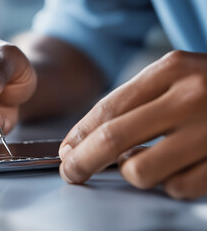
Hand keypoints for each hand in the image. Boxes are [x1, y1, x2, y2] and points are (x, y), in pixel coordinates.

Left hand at [59, 50, 206, 198]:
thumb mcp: (177, 77)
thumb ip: (134, 103)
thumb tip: (84, 141)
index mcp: (173, 70)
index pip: (108, 108)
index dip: (78, 135)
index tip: (66, 151)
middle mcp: (192, 97)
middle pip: (113, 139)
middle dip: (82, 162)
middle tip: (72, 171)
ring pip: (142, 171)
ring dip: (134, 173)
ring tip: (145, 161)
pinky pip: (178, 188)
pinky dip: (169, 183)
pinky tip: (179, 167)